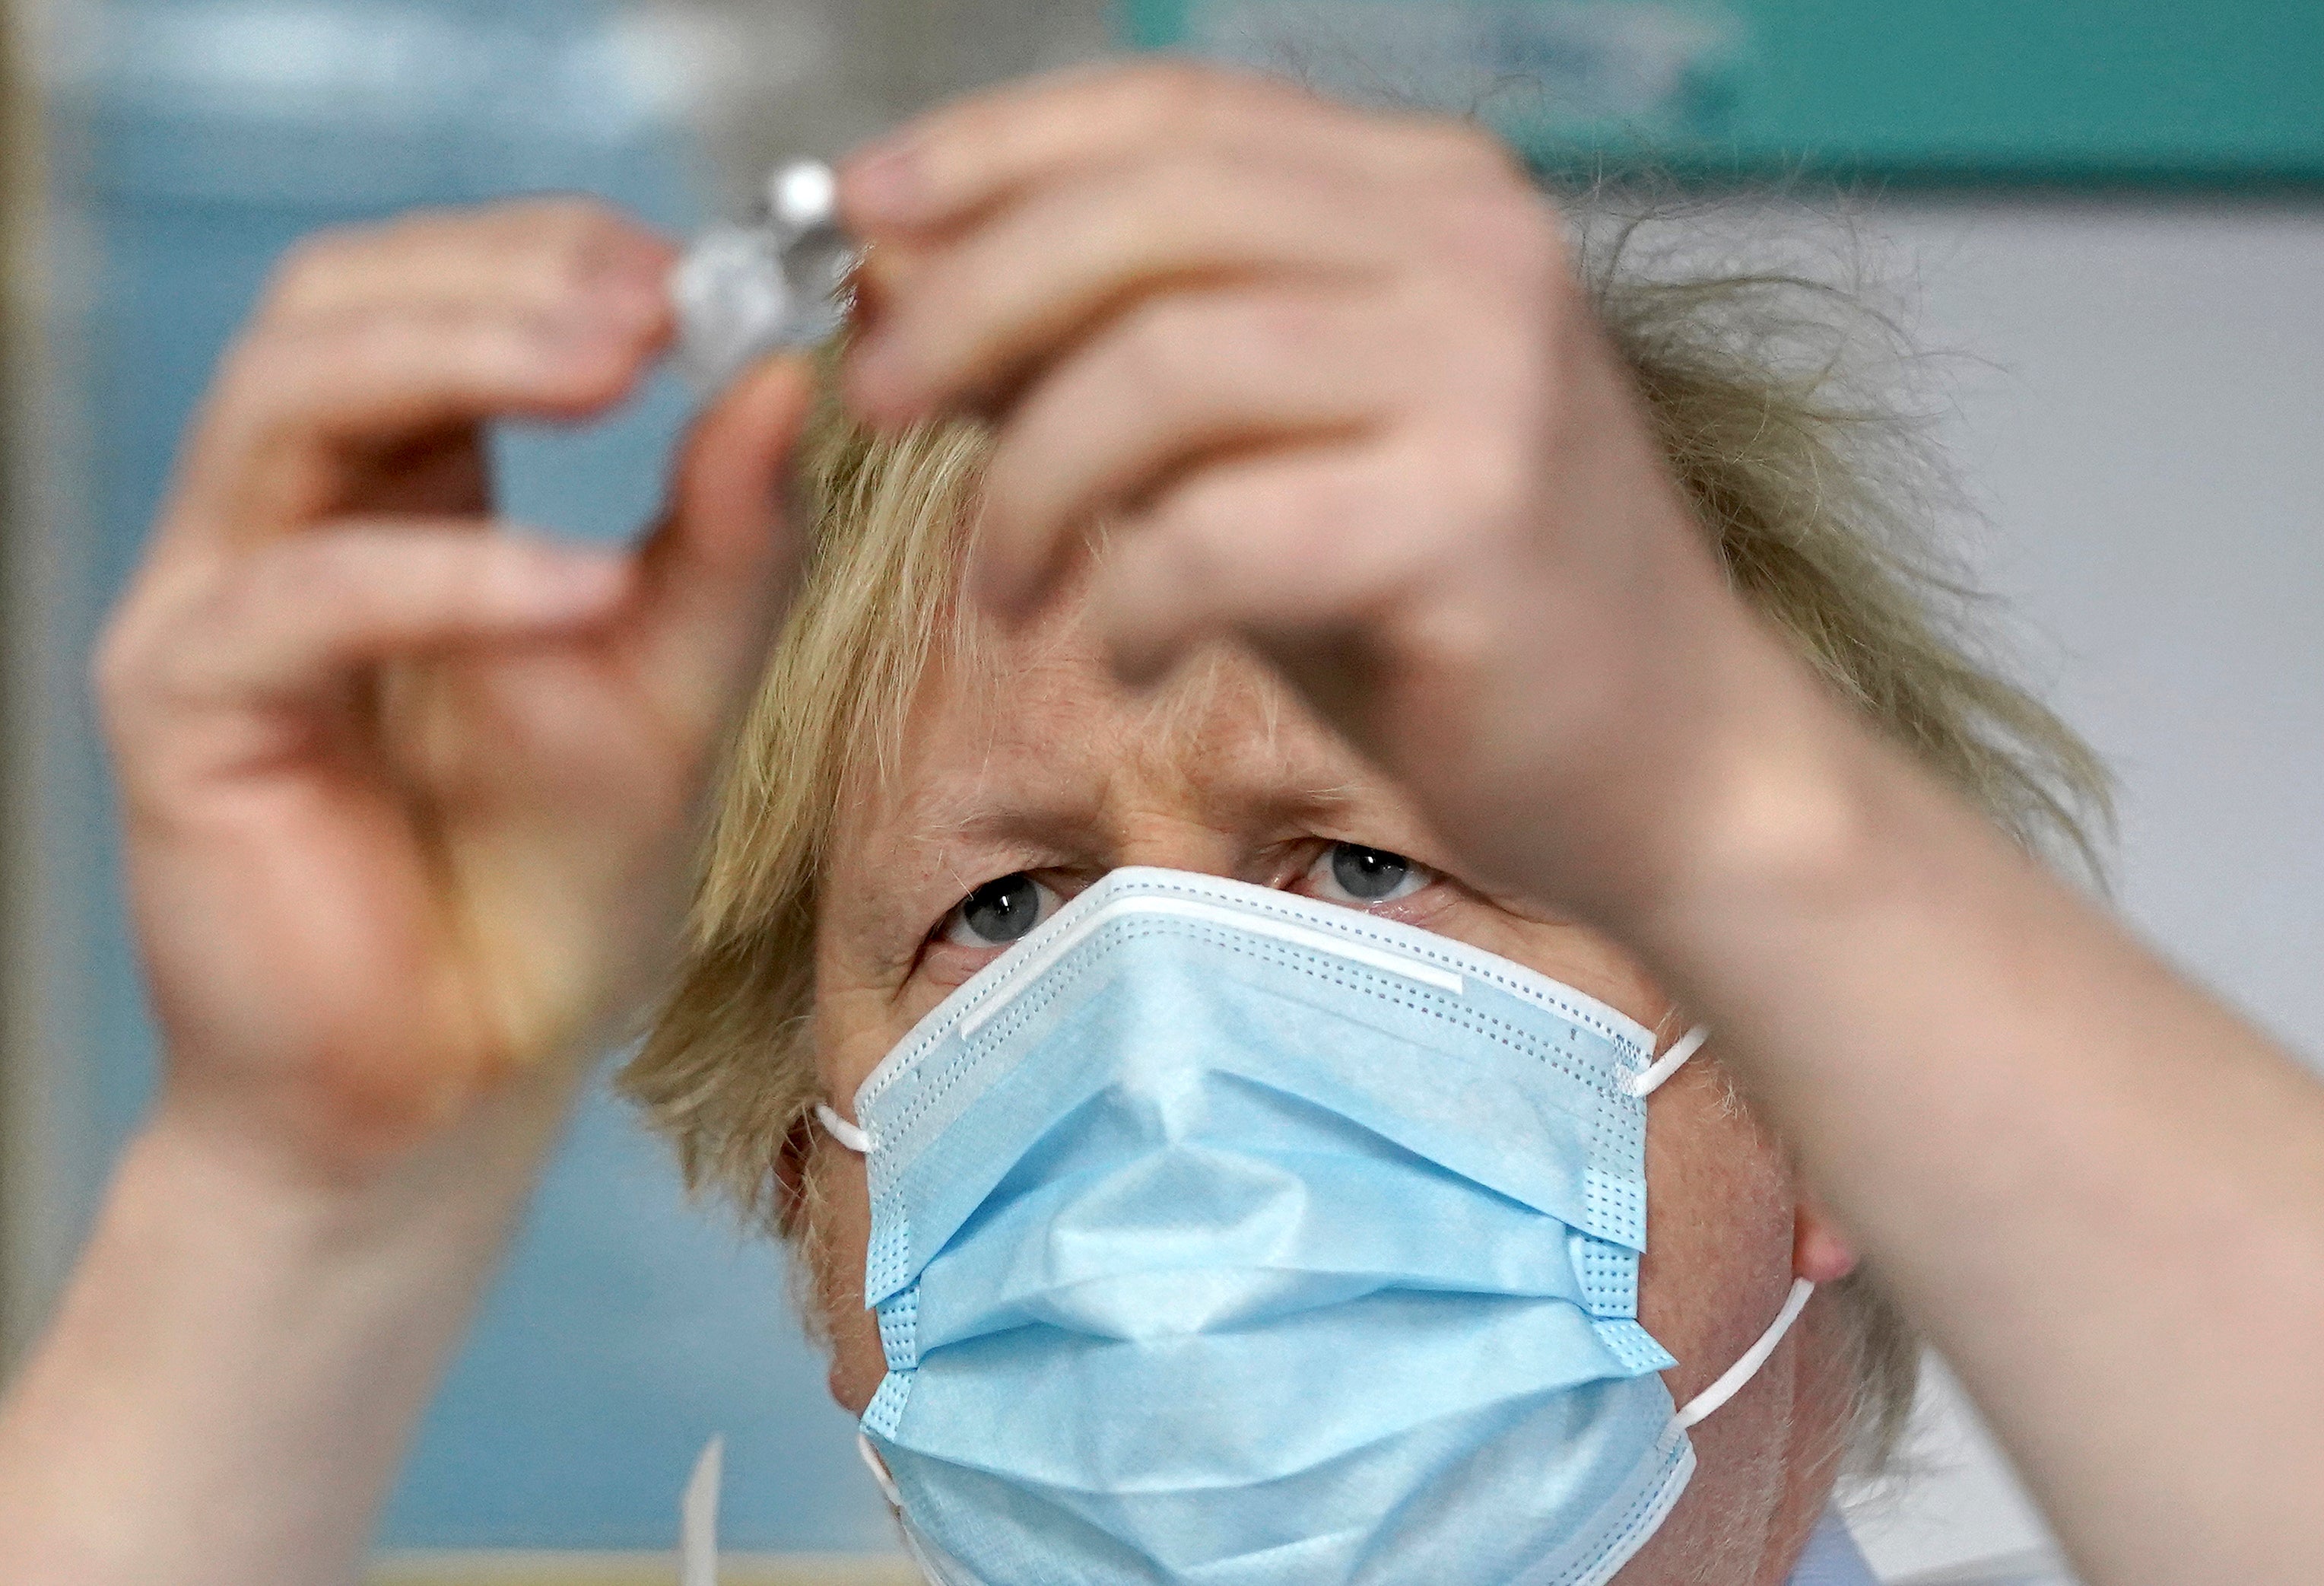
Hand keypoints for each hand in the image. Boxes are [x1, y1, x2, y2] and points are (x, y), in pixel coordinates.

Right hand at [97, 198, 809, 1186]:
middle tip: (659, 297)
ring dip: (462, 358)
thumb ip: (726, 540)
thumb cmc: (547, 890)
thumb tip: (788, 376)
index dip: (553, 254)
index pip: (427, 294)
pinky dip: (448, 575)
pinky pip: (298, 596)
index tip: (707, 271)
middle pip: (336, 305)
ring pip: (287, 400)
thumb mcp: (677, 688)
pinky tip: (583, 589)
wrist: (452, 1087)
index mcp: (393, 497)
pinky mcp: (184, 711)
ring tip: (623, 368)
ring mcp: (215, 607)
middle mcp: (280, 525)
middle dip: (503, 277)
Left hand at [834, 63, 1807, 922]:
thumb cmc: (1453, 611)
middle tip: (881, 404)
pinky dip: (1131, 601)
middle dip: (972, 304)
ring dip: (1032, 481)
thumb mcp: (1267, 454)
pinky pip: (1218, 532)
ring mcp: (1486, 374)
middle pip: (1147, 214)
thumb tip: (913, 296)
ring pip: (1161, 366)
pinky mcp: (1475, 517)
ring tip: (1007, 584)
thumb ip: (1118, 361)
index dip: (991, 148)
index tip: (857, 211)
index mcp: (1424, 196)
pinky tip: (1131, 657)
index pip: (1171, 114)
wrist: (1671, 764)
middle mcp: (1469, 248)